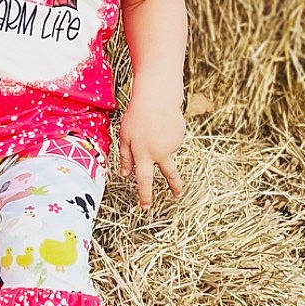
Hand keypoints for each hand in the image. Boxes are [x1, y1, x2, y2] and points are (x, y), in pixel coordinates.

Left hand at [118, 91, 185, 209]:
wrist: (158, 98)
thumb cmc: (137, 116)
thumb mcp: (125, 136)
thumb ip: (126, 157)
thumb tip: (125, 174)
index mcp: (143, 155)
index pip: (144, 180)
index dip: (145, 195)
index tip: (145, 207)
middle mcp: (160, 153)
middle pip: (169, 175)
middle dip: (174, 187)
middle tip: (177, 196)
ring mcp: (172, 145)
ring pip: (166, 151)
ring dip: (161, 144)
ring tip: (153, 126)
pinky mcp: (180, 136)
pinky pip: (171, 139)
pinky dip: (166, 134)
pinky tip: (162, 123)